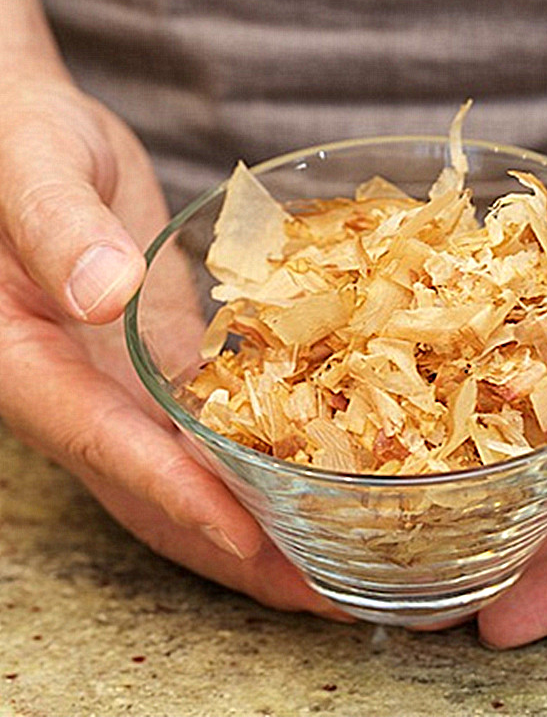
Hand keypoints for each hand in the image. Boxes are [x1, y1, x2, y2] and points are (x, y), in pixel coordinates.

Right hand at [0, 75, 341, 617]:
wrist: (34, 132)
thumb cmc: (16, 137)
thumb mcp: (29, 169)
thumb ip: (58, 229)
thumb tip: (103, 295)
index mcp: (28, 364)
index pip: (109, 445)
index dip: (180, 496)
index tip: (254, 538)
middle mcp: (80, 393)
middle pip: (157, 492)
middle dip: (238, 550)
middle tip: (322, 593)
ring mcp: (124, 386)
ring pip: (188, 475)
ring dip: (257, 524)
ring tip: (336, 562)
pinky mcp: (163, 363)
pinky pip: (208, 430)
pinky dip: (255, 463)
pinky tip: (312, 479)